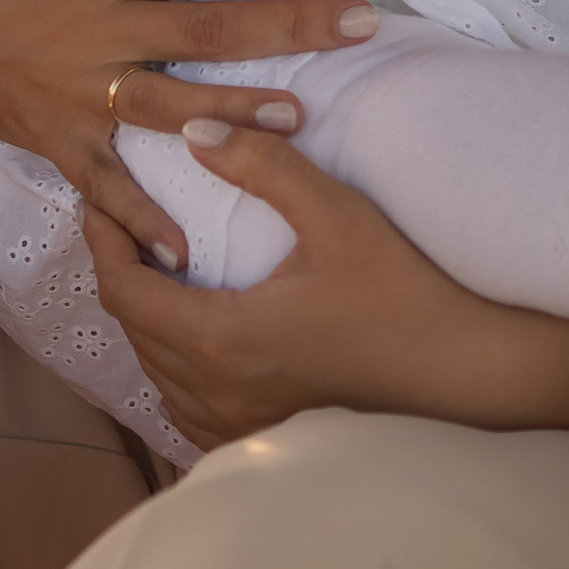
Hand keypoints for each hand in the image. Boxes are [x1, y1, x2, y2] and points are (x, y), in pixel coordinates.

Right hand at [0, 0, 380, 268]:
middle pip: (215, 31)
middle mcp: (99, 33)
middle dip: (296, 26)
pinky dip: (140, 216)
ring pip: (175, 104)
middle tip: (367, 22)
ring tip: (304, 114)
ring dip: (241, 109)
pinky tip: (185, 248)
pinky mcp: (49, 134)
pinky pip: (103, 180)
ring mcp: (75, 91)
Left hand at [80, 123, 568, 447]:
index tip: (100, 194)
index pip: (124, 288)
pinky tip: (195, 327)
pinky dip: (172, 359)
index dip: (102, 238)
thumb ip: (264, 165)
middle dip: (118, 267)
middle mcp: (217, 392)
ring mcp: (239, 423)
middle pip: (130, 327)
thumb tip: (192, 132)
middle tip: (122, 214)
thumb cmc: (407, 291)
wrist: (468, 373)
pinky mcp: (264, 436)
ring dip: (143, 315)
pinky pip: (185, 402)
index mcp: (222, 339)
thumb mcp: (338, 215)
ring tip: (153, 262)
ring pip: (153, 368)